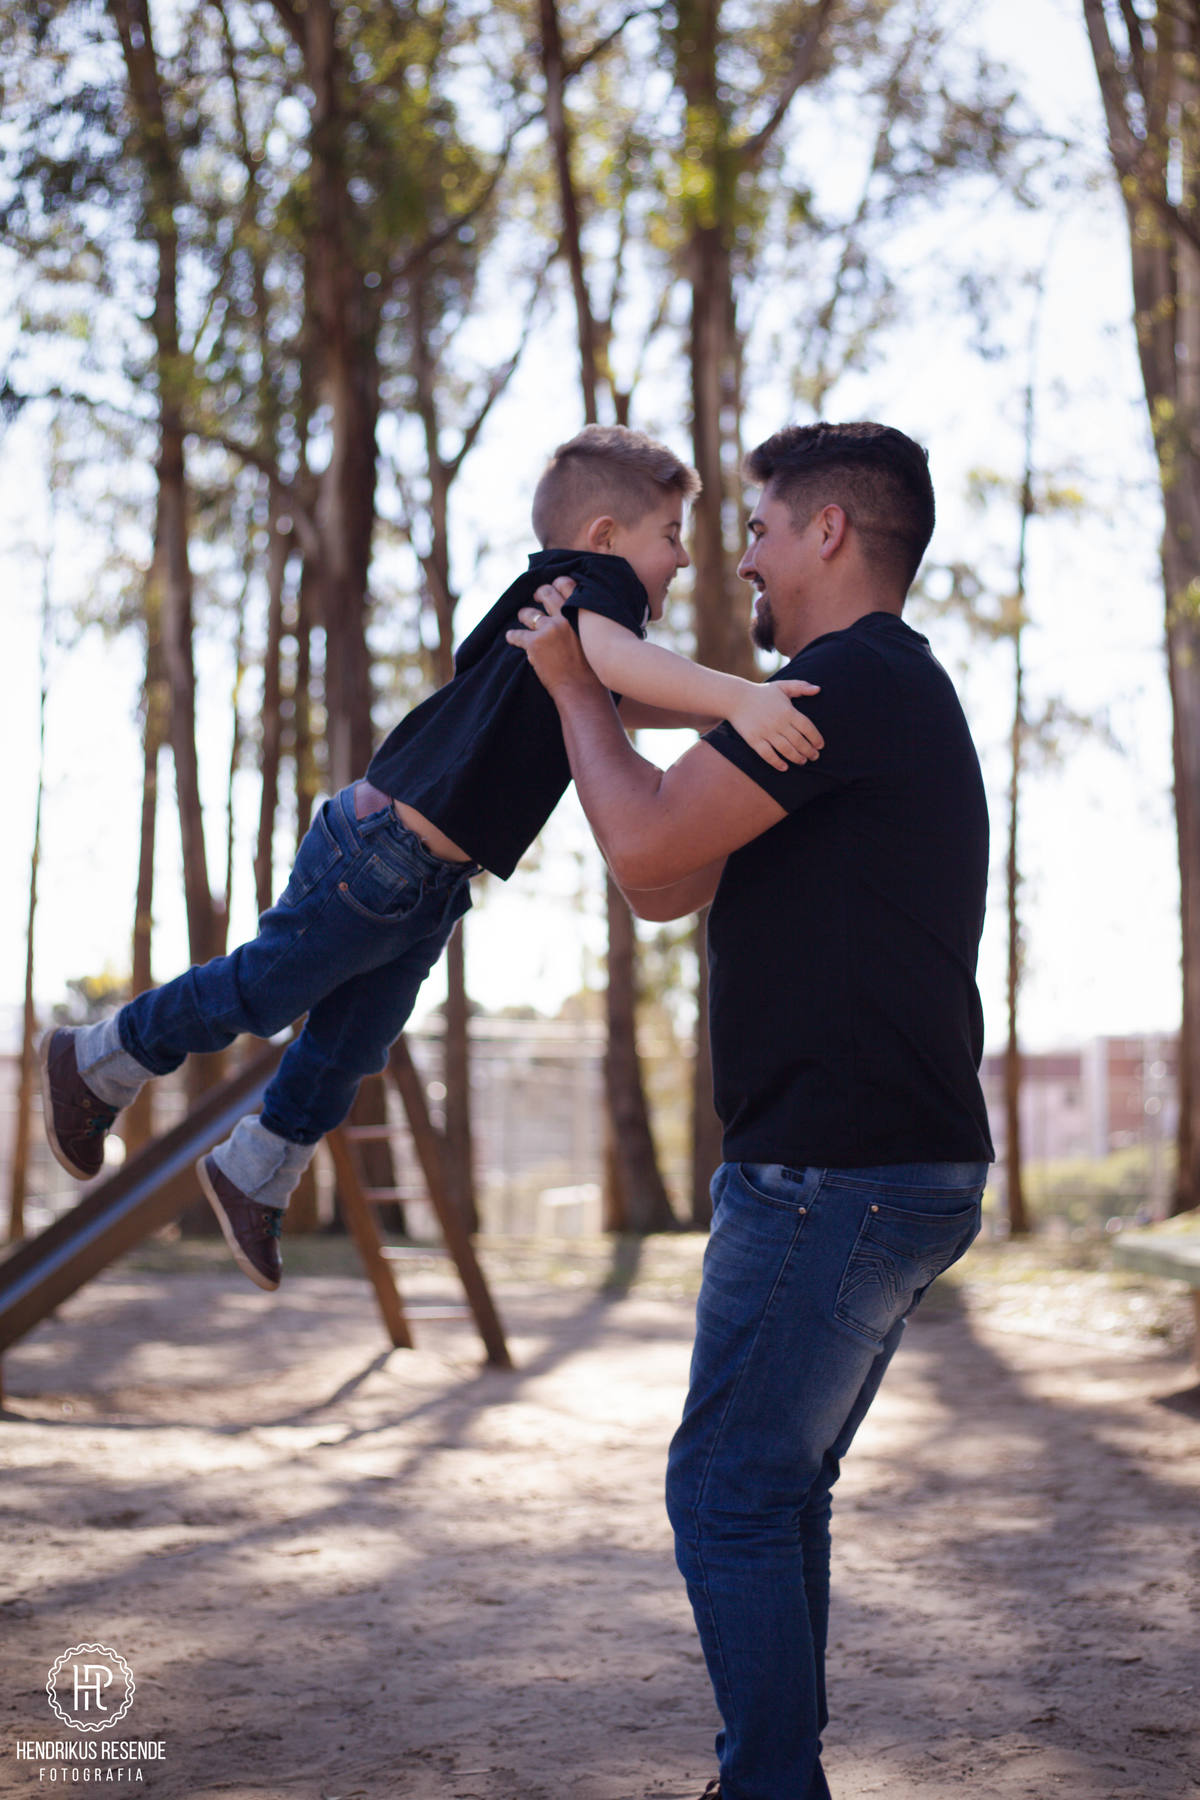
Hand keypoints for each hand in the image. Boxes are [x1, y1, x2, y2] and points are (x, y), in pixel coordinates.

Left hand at [506, 577, 596, 694]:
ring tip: (523, 617)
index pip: (566, 585)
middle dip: (539, 593)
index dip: (557, 584)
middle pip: (546, 593)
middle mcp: (565, 616)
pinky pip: (517, 635)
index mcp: (581, 612)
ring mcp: (549, 628)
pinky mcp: (534, 643)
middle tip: (536, 597)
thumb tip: (574, 613)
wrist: (581, 689)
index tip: (552, 588)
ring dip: (524, 615)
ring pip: (528, 613)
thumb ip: (583, 623)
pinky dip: (513, 636)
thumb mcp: (592, 638)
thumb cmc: (591, 668)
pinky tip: (511, 637)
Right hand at [726, 678, 823, 771]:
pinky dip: (777, 762)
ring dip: (797, 758)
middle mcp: (779, 723)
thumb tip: (818, 689)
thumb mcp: (782, 686)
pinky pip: (768, 755)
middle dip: (809, 751)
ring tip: (802, 762)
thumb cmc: (762, 693)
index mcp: (788, 711)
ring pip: (786, 750)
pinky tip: (784, 767)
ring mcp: (766, 732)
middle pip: (799, 741)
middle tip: (814, 757)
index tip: (820, 746)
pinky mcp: (754, 740)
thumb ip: (801, 686)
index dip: (816, 738)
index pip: (807, 727)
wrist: (735, 698)